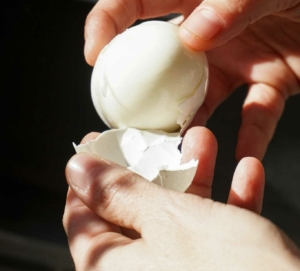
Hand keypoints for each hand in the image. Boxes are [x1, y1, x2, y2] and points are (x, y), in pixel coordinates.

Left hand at [63, 127, 299, 269]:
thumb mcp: (167, 221)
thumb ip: (118, 193)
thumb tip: (77, 169)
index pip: (81, 213)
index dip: (89, 174)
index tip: (99, 143)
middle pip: (133, 208)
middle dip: (152, 166)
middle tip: (156, 135)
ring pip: (177, 214)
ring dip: (195, 174)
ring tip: (205, 140)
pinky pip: (213, 231)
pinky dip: (229, 201)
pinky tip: (248, 172)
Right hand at [84, 0, 299, 159]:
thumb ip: (235, 0)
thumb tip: (193, 33)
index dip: (107, 21)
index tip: (95, 54)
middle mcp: (207, 33)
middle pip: (157, 63)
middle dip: (138, 91)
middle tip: (129, 120)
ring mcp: (232, 62)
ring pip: (198, 99)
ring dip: (188, 125)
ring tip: (177, 149)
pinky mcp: (262, 83)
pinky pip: (251, 117)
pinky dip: (247, 139)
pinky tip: (240, 156)